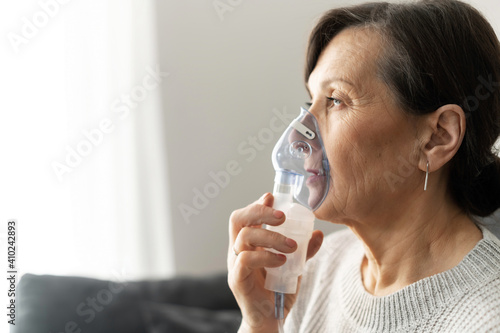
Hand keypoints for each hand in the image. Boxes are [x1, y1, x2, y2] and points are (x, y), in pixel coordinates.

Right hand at [227, 193, 323, 332]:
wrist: (270, 319)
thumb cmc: (278, 290)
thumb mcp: (294, 266)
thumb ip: (304, 250)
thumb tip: (318, 233)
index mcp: (249, 243)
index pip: (246, 216)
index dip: (257, 204)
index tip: (272, 197)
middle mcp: (238, 250)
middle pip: (239, 219)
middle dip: (260, 212)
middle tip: (282, 217)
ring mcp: (235, 264)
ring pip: (244, 237)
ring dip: (271, 237)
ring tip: (291, 246)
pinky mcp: (237, 279)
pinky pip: (245, 260)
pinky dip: (265, 256)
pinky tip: (281, 261)